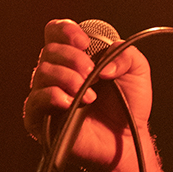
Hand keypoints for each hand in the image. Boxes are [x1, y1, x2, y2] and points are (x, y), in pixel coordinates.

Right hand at [24, 19, 152, 170]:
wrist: (128, 139)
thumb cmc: (128, 107)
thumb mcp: (137, 71)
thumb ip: (126, 54)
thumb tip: (104, 62)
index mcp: (74, 58)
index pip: (56, 32)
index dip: (65, 31)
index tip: (84, 42)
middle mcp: (58, 73)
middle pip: (49, 51)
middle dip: (73, 58)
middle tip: (93, 74)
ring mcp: (48, 95)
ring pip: (42, 72)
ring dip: (68, 79)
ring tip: (90, 96)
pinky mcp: (41, 118)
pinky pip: (35, 100)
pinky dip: (53, 97)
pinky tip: (70, 102)